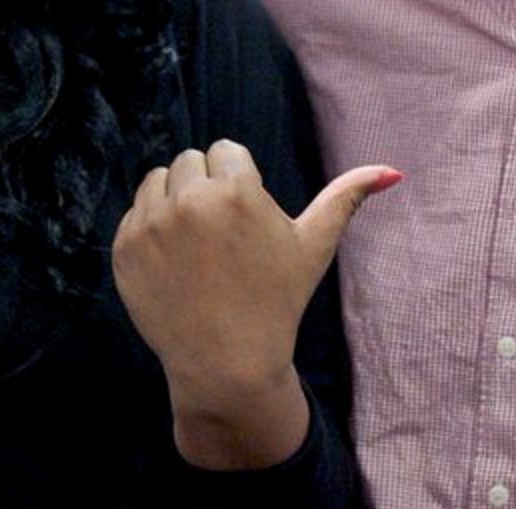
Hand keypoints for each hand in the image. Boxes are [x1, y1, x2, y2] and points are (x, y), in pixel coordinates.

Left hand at [112, 139, 399, 467]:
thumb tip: (392, 170)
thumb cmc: (277, 302)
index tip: (244, 218)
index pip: (226, 150)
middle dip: (206, 186)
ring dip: (174, 200)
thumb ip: (346, 199)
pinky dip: (150, 230)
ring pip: (158, 179)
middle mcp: (190, 200)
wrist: (226, 364)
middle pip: (190, 160)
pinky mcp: (123, 246)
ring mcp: (151, 224)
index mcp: (237, 191)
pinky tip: (174, 262)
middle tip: (220, 235)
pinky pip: (134, 212)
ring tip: (197, 245)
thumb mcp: (315, 248)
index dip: (238, 181)